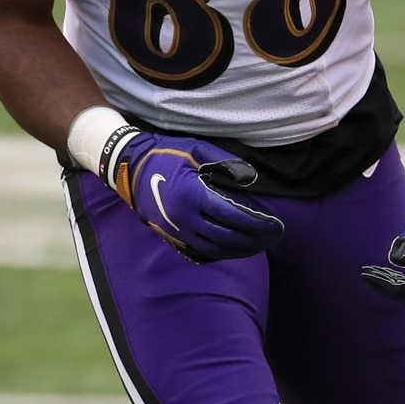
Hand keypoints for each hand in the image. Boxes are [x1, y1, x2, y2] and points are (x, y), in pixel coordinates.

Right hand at [106, 130, 284, 262]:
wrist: (129, 169)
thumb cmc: (165, 155)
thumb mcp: (196, 149)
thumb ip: (225, 163)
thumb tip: (251, 179)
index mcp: (192, 195)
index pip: (233, 217)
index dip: (257, 224)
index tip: (275, 225)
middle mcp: (185, 218)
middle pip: (227, 238)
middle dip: (254, 240)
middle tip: (273, 237)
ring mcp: (177, 232)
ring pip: (215, 250)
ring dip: (240, 250)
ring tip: (259, 245)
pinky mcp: (171, 238)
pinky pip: (200, 253)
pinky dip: (220, 254)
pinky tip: (234, 249)